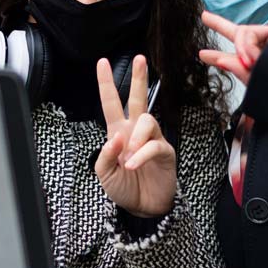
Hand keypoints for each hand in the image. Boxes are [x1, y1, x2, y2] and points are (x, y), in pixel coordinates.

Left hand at [94, 55, 176, 217]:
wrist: (143, 208)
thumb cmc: (123, 188)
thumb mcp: (104, 173)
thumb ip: (104, 155)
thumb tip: (116, 137)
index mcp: (118, 132)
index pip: (111, 103)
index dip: (106, 83)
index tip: (102, 62)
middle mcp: (135, 131)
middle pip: (138, 99)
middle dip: (139, 78)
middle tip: (140, 59)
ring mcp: (151, 140)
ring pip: (147, 120)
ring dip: (135, 138)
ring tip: (128, 158)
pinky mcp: (165, 152)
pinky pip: (154, 145)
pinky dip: (141, 154)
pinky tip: (133, 164)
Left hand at [198, 11, 267, 84]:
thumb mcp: (254, 82)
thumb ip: (237, 68)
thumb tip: (220, 58)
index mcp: (255, 66)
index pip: (233, 58)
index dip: (217, 55)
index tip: (203, 54)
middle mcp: (262, 51)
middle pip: (238, 33)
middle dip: (220, 25)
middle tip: (204, 16)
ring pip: (242, 32)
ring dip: (241, 48)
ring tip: (249, 62)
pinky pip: (251, 34)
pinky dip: (248, 46)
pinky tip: (253, 58)